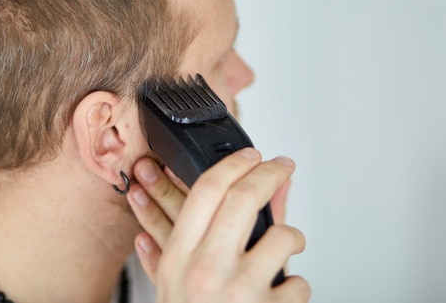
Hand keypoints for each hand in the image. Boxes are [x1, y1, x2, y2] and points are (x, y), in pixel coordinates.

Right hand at [126, 148, 308, 302]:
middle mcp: (207, 270)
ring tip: (284, 248)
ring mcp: (240, 292)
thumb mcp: (170, 284)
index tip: (250, 156)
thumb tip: (147, 212)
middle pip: (244, 198)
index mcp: (179, 259)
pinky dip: (295, 286)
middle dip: (270, 174)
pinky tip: (280, 294)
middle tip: (281, 168)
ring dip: (291, 239)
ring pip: (282, 237)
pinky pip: (298, 283)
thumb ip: (161, 244)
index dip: (233, 165)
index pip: (206, 191)